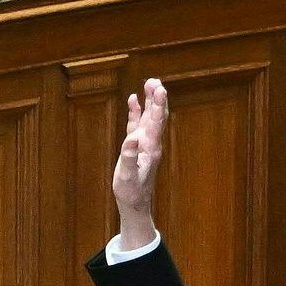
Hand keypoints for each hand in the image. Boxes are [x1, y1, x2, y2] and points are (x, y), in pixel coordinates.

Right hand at [110, 77, 166, 248]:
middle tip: (154, 81)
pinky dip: (136, 112)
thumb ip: (129, 156)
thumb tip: (132, 137)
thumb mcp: (127, 176)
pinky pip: (137, 125)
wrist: (136, 204)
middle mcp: (151, 143)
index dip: (158, 105)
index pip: (156, 122)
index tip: (159, 88)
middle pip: (157, 116)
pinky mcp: (137, 147)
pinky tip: (133, 100)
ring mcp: (145, 144)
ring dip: (149, 101)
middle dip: (157, 98)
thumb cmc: (131, 192)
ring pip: (149, 118)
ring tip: (149, 84)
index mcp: (150, 148)